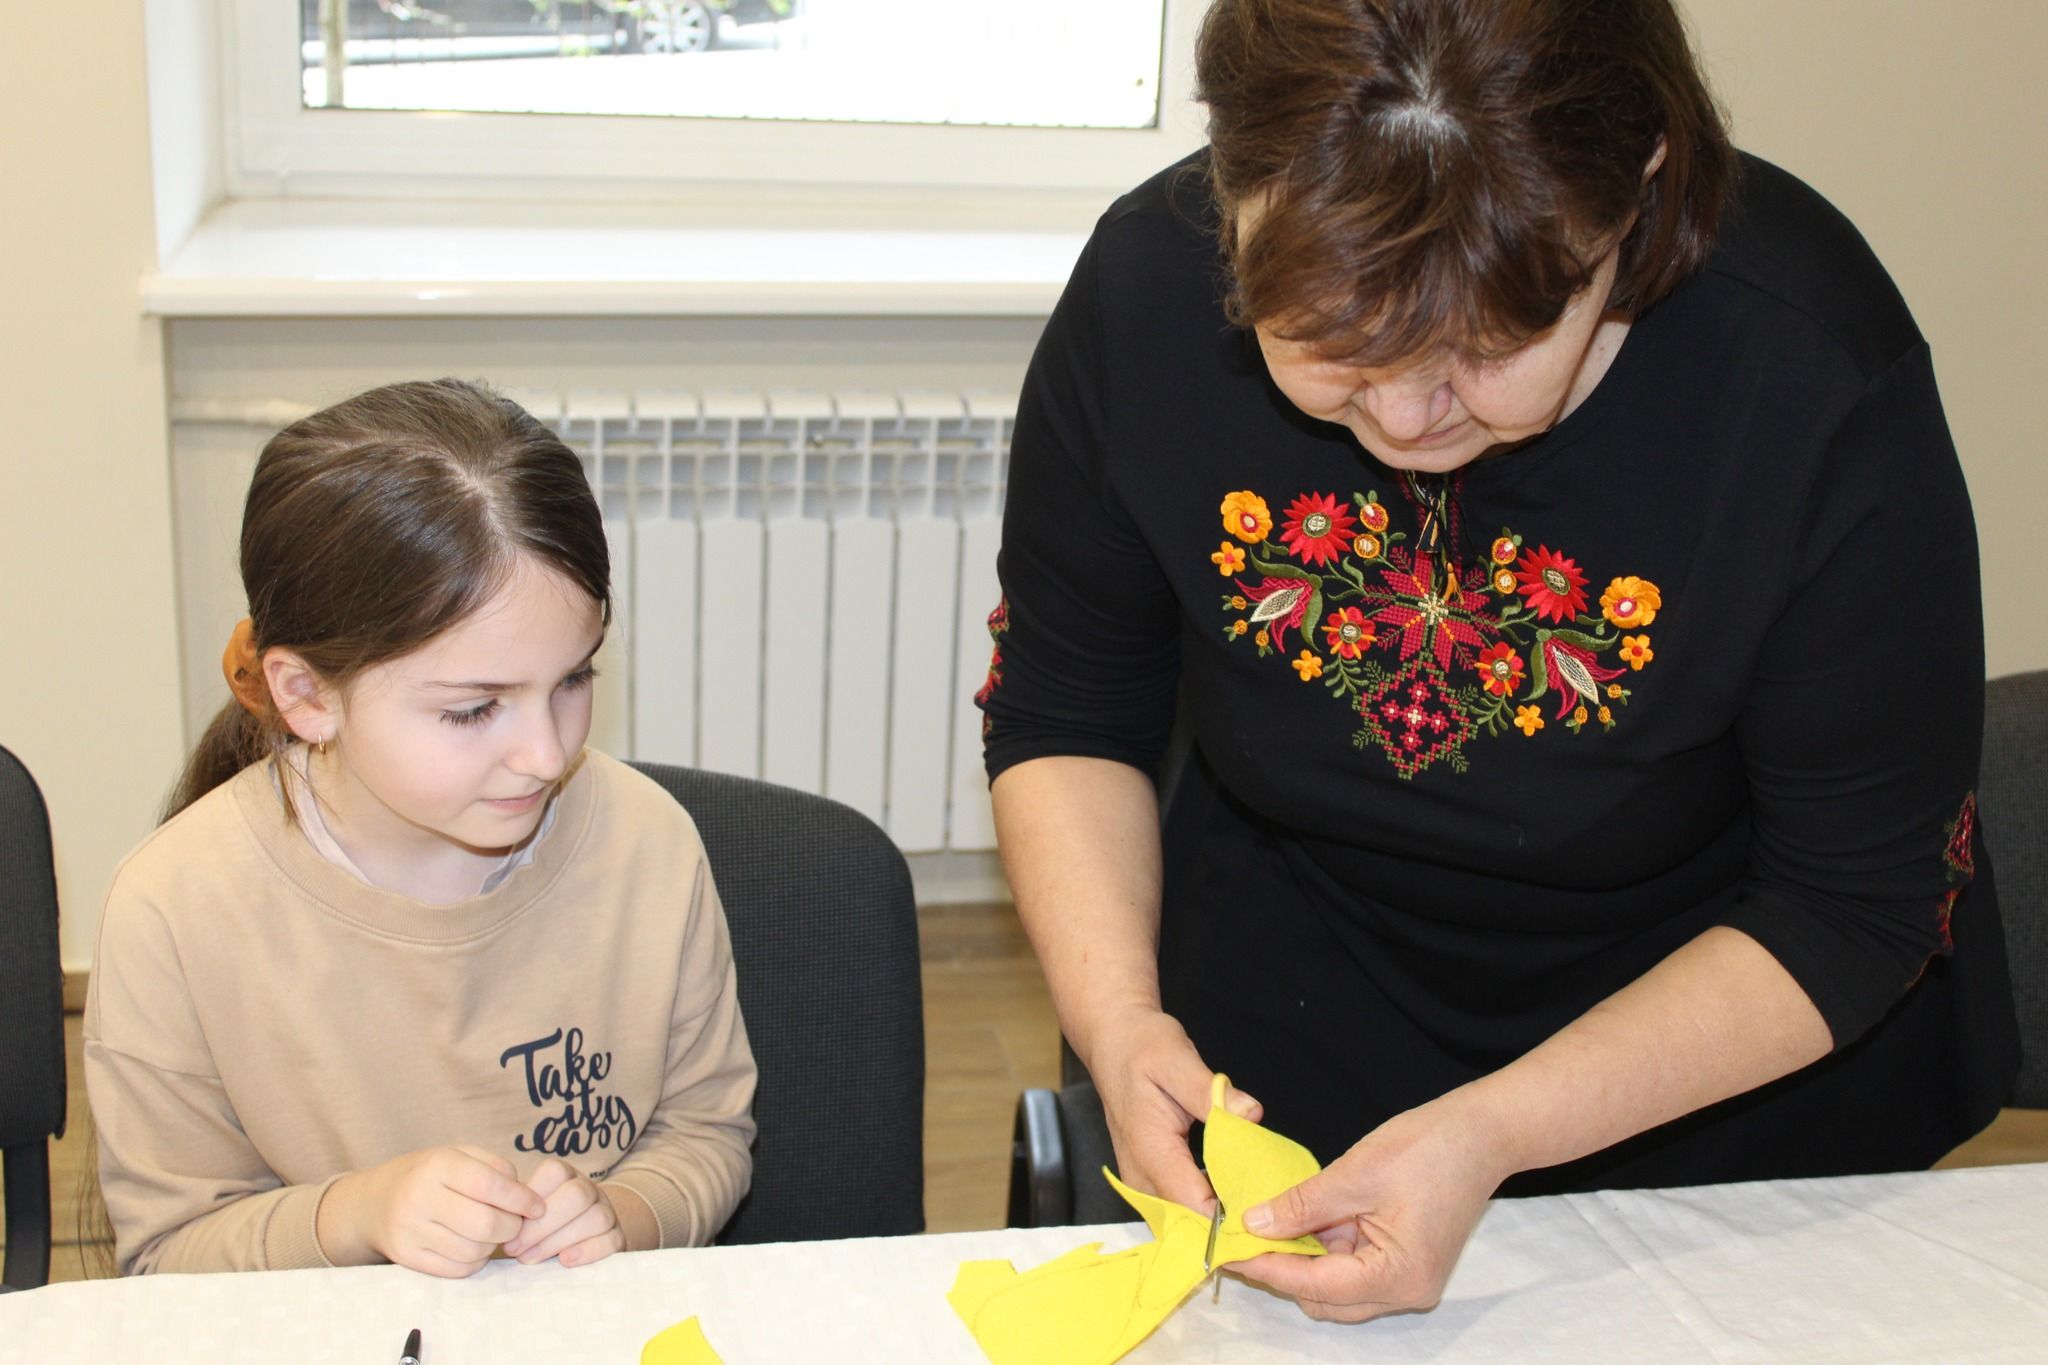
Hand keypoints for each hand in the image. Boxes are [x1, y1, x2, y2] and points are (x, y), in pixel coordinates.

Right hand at [318, 1144, 546, 1277]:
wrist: (375, 1202)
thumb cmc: (430, 1175)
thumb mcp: (459, 1156)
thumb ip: (495, 1168)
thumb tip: (526, 1197)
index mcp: (437, 1165)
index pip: (489, 1185)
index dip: (521, 1198)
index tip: (538, 1207)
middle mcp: (419, 1197)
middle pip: (484, 1223)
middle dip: (512, 1226)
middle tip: (516, 1222)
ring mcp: (410, 1231)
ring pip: (473, 1251)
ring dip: (493, 1245)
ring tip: (492, 1232)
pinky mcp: (407, 1258)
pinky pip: (456, 1270)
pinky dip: (475, 1262)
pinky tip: (474, 1246)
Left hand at [502, 1157, 625, 1268]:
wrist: (581, 1236)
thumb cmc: (541, 1224)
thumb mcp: (527, 1211)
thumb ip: (515, 1211)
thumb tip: (494, 1219)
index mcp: (566, 1176)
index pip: (555, 1172)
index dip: (531, 1198)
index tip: (509, 1226)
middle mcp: (589, 1189)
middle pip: (577, 1195)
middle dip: (541, 1226)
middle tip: (514, 1250)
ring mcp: (607, 1211)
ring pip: (596, 1217)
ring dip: (558, 1241)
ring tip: (530, 1259)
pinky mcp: (618, 1237)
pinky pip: (611, 1240)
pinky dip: (587, 1251)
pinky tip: (564, 1261)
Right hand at [1078, 1006, 1262, 1211]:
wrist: (1110, 1041)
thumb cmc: (1141, 1046)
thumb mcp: (1178, 1059)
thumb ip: (1211, 1092)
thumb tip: (1250, 1115)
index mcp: (1151, 1151)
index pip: (1194, 1207)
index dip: (1233, 1220)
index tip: (1273, 1216)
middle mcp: (1141, 1177)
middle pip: (1191, 1223)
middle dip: (1234, 1226)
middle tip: (1279, 1216)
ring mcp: (1141, 1182)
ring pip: (1186, 1220)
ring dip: (1224, 1219)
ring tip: (1267, 1206)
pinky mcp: (1148, 1178)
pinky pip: (1181, 1205)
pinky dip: (1211, 1205)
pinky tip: (1241, 1192)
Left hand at [1231, 1097, 1510, 1322]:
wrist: (1481, 1133)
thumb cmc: (1427, 1148)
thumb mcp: (1355, 1174)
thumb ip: (1302, 1206)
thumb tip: (1254, 1225)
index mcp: (1398, 1276)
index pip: (1315, 1286)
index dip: (1266, 1268)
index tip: (1224, 1251)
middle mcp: (1405, 1291)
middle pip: (1326, 1299)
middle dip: (1283, 1268)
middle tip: (1242, 1234)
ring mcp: (1408, 1280)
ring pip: (1337, 1286)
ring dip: (1304, 1257)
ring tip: (1269, 1220)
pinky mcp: (1406, 1262)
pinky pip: (1354, 1267)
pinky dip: (1326, 1247)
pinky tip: (1304, 1216)